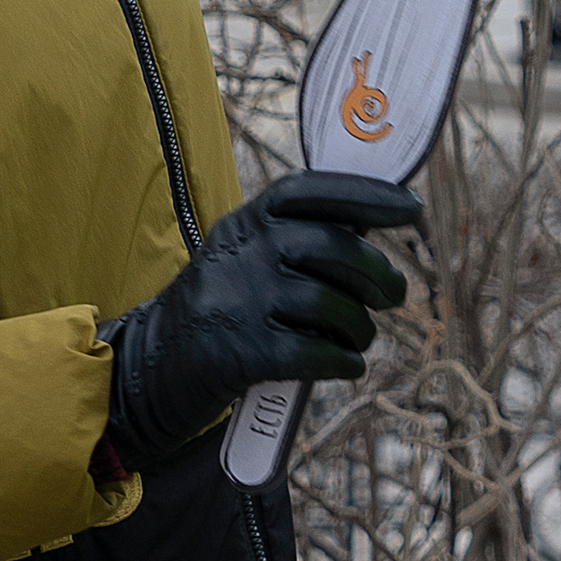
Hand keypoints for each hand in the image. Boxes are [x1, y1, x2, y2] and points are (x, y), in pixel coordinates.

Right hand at [99, 171, 420, 469]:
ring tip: (360, 339)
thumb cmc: (220, 311)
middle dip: (379, 273)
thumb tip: (370, 225)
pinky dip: (342, 360)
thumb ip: (293, 239)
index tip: (410, 208)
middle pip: (333, 248)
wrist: (150, 369)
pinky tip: (348, 365)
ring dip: (360, 327)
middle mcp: (242, 253)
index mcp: (245, 223)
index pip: (311, 192)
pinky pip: (314, 353)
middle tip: (394, 296)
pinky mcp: (239, 351)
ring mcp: (239, 301)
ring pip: (330, 304)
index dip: (366, 195)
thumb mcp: (243, 258)